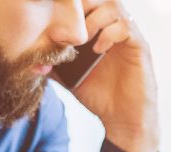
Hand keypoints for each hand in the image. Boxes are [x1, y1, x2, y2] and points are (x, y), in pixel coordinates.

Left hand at [67, 0, 158, 151]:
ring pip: (114, 6)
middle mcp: (115, 28)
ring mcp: (128, 36)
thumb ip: (55, 62)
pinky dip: (109, 34)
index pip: (87, 3)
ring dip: (94, 19)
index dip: (72, 6)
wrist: (122, 121)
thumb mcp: (70, 77)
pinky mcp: (139, 47)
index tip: (56, 19)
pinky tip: (97, 50)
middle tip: (68, 26)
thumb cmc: (99, 97)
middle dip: (81, 8)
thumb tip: (30, 54)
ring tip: (82, 38)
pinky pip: (126, 27)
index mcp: (99, 30)